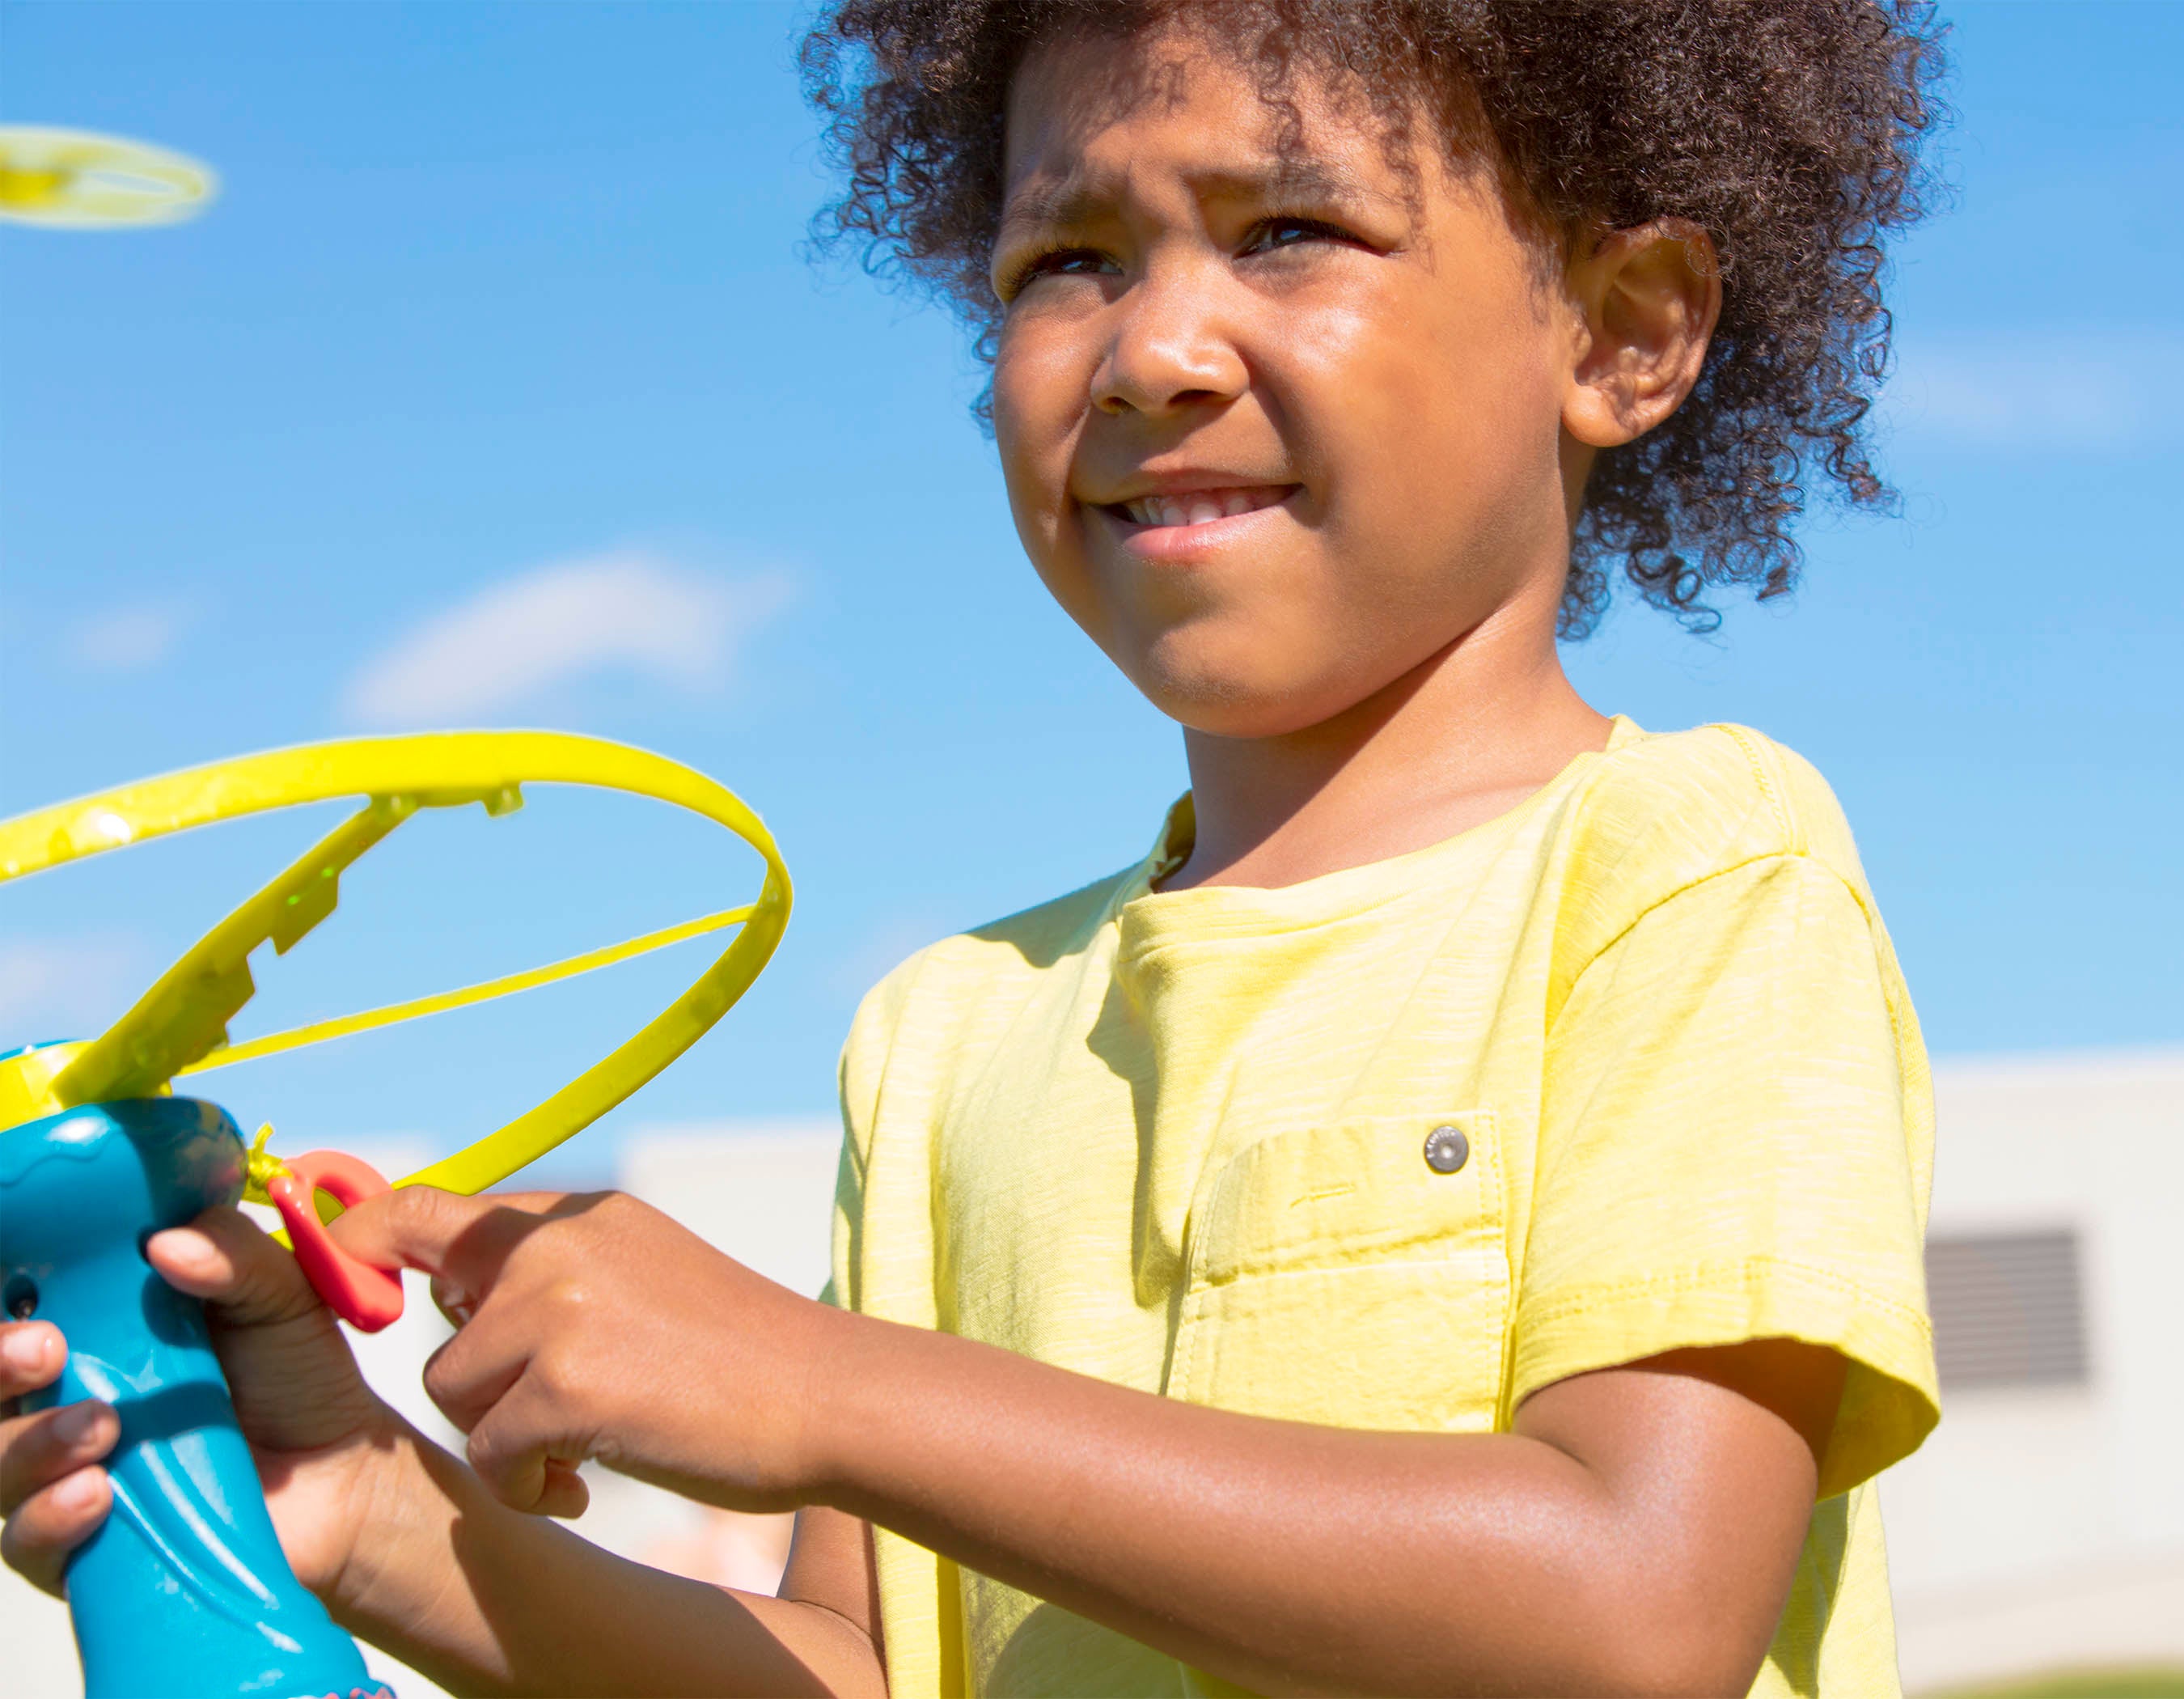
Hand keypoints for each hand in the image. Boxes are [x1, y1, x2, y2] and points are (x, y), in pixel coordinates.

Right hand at [1, 1207, 401, 1599]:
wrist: (343, 1470)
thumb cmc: (297, 1373)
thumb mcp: (278, 1294)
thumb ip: (231, 1253)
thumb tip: (163, 1245)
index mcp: (93, 1331)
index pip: (14, 1317)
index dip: (4, 1315)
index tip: (29, 1298)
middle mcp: (59, 1400)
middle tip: (46, 1351)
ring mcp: (64, 1474)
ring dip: (29, 1444)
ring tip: (101, 1428)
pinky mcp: (83, 1544)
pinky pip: (28, 1538)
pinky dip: (49, 1516)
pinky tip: (94, 1495)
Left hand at [332, 1188, 845, 1517]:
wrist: (824, 1394)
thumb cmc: (736, 1352)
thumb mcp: (639, 1269)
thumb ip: (546, 1269)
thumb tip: (439, 1289)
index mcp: (575, 1214)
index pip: (427, 1207)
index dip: (361, 1245)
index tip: (353, 1295)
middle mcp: (555, 1246)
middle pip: (440, 1324)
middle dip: (474, 1384)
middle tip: (537, 1416)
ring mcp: (558, 1311)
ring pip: (456, 1393)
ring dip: (508, 1437)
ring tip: (588, 1447)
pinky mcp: (566, 1386)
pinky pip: (489, 1456)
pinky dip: (528, 1486)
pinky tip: (586, 1484)